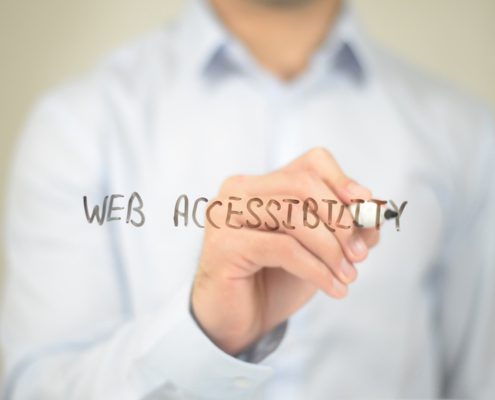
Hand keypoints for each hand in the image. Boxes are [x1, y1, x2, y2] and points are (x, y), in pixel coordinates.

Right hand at [191, 148, 378, 354]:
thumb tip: (374, 216)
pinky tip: (333, 288)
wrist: (239, 319)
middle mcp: (238, 191)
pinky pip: (283, 248)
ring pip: (293, 215)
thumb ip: (343, 228)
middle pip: (302, 184)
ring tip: (348, 275)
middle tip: (360, 253)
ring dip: (331, 248)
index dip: (343, 182)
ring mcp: (226, 215)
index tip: (367, 209)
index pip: (310, 163)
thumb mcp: (317, 249)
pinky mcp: (224, 245)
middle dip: (340, 219)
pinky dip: (316, 269)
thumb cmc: (275, 279)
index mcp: (260, 183)